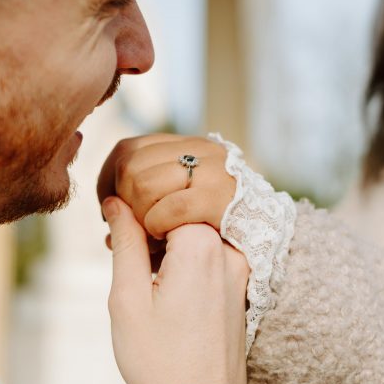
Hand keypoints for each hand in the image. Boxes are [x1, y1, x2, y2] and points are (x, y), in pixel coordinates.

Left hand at [97, 134, 235, 238]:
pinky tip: (163, 237)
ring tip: (150, 236)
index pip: (127, 149)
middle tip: (134, 230)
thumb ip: (144, 202)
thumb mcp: (181, 202)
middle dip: (124, 204)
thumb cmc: (218, 228)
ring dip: (138, 217)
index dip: (109, 181)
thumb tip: (108, 211)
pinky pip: (168, 208)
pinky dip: (156, 226)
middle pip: (130, 167)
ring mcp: (212, 169)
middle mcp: (200, 149)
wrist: (275, 239)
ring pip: (143, 184)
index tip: (111, 210)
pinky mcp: (220, 196)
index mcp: (187, 145)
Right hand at [104, 196, 248, 383]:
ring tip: (136, 273)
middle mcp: (228, 252)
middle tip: (115, 247)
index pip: (164, 199)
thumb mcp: (128, 298)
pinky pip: (210, 259)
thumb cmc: (159, 359)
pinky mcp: (242, 289)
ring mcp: (240, 271)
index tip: (113, 229)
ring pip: (196, 237)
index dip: (133, 208)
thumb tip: (116, 201)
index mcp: (202, 245)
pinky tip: (161, 286)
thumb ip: (125, 241)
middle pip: (182, 215)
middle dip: (148, 226)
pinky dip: (184, 262)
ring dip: (165, 245)